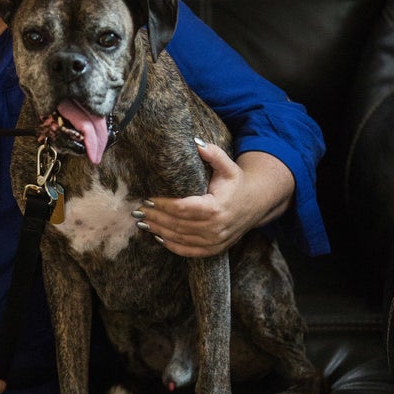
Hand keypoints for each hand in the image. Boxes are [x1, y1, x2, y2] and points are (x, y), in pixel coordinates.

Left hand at [134, 142, 294, 257]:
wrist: (256, 203)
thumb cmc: (236, 182)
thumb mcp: (228, 166)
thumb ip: (213, 154)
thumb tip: (196, 142)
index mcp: (217, 207)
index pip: (182, 208)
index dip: (163, 204)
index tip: (147, 197)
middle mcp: (216, 228)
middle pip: (178, 224)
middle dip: (156, 217)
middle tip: (138, 210)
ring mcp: (215, 241)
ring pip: (181, 238)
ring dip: (159, 230)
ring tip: (142, 221)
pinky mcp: (215, 249)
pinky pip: (190, 251)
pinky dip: (173, 245)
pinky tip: (158, 237)